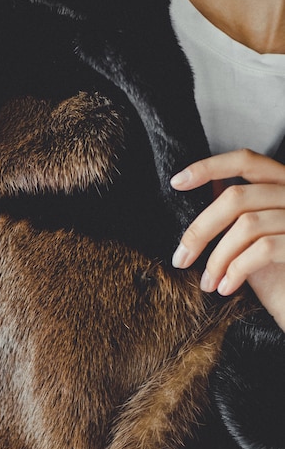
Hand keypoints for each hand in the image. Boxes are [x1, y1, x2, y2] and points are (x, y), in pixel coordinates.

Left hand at [170, 149, 284, 330]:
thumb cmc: (280, 276)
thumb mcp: (253, 239)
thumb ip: (237, 211)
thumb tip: (205, 186)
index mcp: (284, 186)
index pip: (247, 160)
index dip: (209, 167)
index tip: (176, 183)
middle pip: (237, 197)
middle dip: (200, 230)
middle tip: (180, 259)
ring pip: (246, 226)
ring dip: (217, 259)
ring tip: (207, 283)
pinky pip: (262, 250)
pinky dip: (236, 271)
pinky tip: (226, 288)